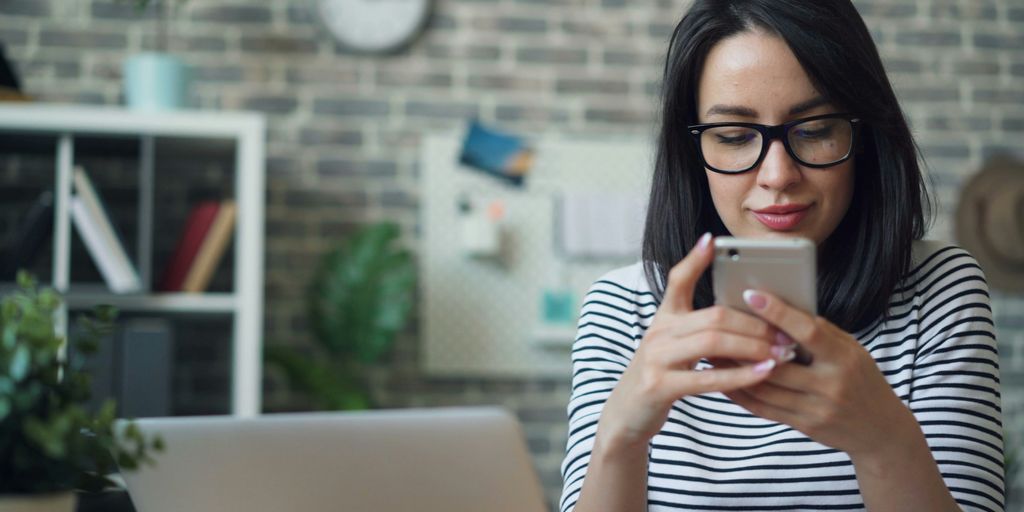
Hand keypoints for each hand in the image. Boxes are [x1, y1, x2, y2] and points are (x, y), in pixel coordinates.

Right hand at [595, 234, 785, 452]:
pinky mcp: (659, 386)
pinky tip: (764, 373)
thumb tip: (742, 313)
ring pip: (713, 342)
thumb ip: (698, 327)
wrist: (626, 414)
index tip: (713, 240)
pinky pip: (707, 378)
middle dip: (755, 323)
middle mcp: (658, 332)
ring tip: (781, 353)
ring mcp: (656, 358)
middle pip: (713, 316)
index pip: (678, 280)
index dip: (695, 259)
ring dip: (753, 347)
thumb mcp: (672, 344)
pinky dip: (741, 375)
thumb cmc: (660, 376)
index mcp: (663, 318)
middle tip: (786, 333)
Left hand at [722, 290, 918, 457]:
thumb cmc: (861, 378)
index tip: (751, 294)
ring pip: (764, 387)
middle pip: (777, 363)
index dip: (779, 312)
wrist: (879, 429)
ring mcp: (816, 409)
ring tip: (712, 350)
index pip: (808, 332)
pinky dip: (739, 392)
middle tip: (715, 325)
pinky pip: (762, 408)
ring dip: (733, 369)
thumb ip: (818, 332)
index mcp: (844, 358)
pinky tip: (723, 378)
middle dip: (743, 345)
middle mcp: (831, 385)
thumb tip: (778, 307)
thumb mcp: (851, 349)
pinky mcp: (803, 425)